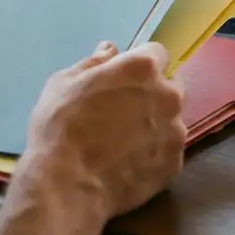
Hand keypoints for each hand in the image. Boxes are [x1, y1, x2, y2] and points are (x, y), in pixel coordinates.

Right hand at [21, 41, 185, 220]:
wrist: (67, 184)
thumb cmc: (60, 126)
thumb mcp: (64, 82)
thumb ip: (94, 62)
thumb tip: (110, 50)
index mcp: (142, 68)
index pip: (157, 53)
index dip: (140, 65)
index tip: (126, 78)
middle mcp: (168, 95)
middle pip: (171, 86)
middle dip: (153, 93)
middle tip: (125, 110)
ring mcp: (175, 132)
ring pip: (171, 121)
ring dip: (155, 124)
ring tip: (125, 142)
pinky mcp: (175, 164)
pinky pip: (168, 151)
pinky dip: (154, 153)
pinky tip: (129, 163)